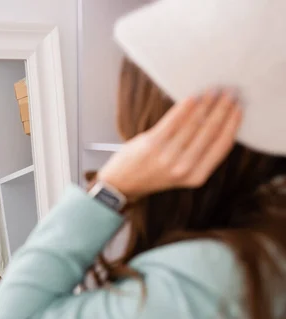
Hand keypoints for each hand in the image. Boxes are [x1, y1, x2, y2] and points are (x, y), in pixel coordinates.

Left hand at [97, 89, 242, 200]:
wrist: (122, 183)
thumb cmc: (153, 174)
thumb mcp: (182, 173)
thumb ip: (199, 155)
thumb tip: (218, 123)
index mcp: (196, 176)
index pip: (221, 146)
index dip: (232, 125)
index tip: (239, 109)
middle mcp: (183, 167)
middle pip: (210, 132)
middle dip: (222, 109)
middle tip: (230, 93)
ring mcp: (167, 155)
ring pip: (194, 123)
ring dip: (206, 104)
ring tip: (214, 91)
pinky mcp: (152, 143)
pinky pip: (173, 120)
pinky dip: (185, 107)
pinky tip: (194, 96)